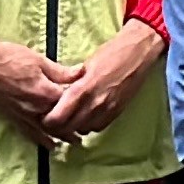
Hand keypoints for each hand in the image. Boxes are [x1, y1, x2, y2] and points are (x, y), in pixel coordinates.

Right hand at [0, 33, 80, 140]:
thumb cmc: (10, 57)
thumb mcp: (39, 60)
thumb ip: (61, 71)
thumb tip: (82, 73)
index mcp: (44, 92)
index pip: (69, 103)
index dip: (81, 105)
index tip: (91, 106)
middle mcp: (35, 108)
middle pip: (60, 121)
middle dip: (75, 126)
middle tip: (88, 131)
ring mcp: (23, 114)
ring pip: (47, 131)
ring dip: (62, 137)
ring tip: (75, 143)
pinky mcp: (12, 117)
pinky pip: (29, 133)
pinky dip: (40, 140)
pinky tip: (50, 146)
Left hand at [44, 22, 162, 142]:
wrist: (139, 54)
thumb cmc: (110, 53)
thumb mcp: (85, 66)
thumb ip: (71, 84)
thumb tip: (58, 97)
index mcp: (82, 90)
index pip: (57, 118)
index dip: (47, 120)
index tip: (44, 114)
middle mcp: (94, 104)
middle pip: (67, 129)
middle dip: (58, 126)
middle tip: (54, 118)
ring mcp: (107, 110)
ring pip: (82, 130)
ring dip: (74, 126)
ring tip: (71, 116)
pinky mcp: (117, 112)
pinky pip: (97, 127)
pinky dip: (89, 124)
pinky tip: (87, 114)